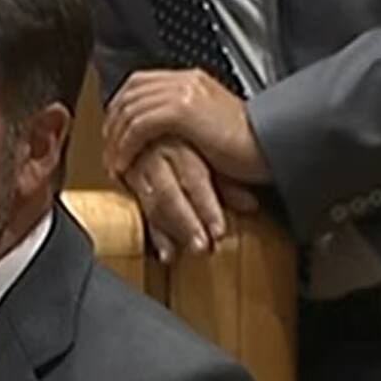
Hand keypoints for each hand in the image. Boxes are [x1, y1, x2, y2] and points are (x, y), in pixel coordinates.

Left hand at [104, 69, 270, 184]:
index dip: (120, 110)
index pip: (139, 85)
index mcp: (191, 80)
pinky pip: (139, 125)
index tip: (113, 137)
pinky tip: (124, 165)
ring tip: (114, 165)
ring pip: (130, 110)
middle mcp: (185, 80)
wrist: (272, 147)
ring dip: (116, 140)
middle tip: (108, 153)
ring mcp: (184, 92)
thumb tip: (157, 139)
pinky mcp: (183, 111)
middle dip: (112, 125)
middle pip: (129, 94)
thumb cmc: (247, 147)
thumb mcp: (210, 126)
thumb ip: (184, 123)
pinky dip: (126, 146)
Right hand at [120, 139, 259, 263]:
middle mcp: (157, 154)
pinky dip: (155, 234)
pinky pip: (142, 212)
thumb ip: (228, 183)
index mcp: (180, 144)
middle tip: (201, 247)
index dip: (206, 206)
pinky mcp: (129, 183)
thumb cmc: (189, 143)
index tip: (218, 231)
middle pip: (169, 193)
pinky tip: (166, 254)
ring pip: (152, 204)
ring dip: (168, 232)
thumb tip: (250, 205)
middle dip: (186, 222)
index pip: (193, 178)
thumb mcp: (212, 158)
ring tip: (181, 255)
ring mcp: (139, 169)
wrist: (151, 125)